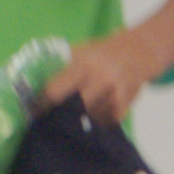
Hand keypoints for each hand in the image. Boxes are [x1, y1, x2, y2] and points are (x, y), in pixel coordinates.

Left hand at [37, 36, 151, 123]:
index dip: (42, 104)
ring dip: (79, 121)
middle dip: (59, 116)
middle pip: (72, 109)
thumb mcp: (80, 51)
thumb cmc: (102, 52)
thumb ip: (60, 66)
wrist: (140, 51)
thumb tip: (34, 86)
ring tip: (73, 118)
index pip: (55, 91)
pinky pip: (103, 122)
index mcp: (84, 65)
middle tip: (51, 120)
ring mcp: (114, 96)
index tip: (34, 111)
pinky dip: (96, 121)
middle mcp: (100, 80)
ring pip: (87, 119)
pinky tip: (93, 115)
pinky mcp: (125, 107)